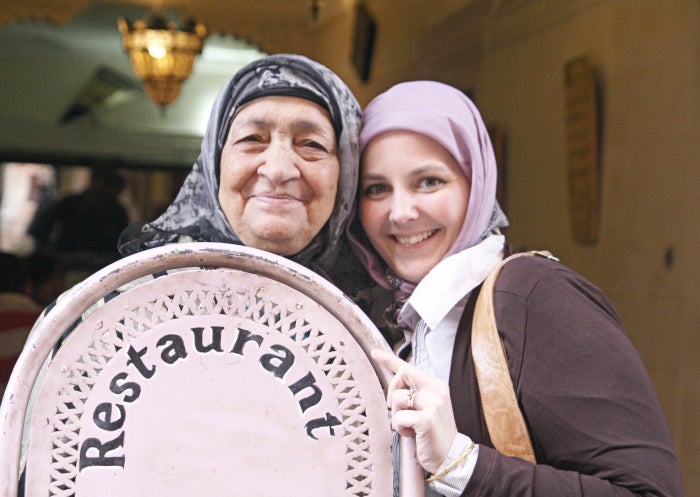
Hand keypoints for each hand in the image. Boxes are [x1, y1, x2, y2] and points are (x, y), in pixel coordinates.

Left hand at [372, 348, 457, 473]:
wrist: (451, 456)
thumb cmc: (435, 433)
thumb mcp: (427, 408)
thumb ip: (415, 395)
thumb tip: (394, 389)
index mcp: (436, 386)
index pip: (409, 368)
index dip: (389, 359)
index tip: (375, 353)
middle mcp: (436, 390)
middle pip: (402, 375)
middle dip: (392, 391)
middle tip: (396, 409)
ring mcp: (433, 404)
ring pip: (397, 399)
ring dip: (397, 416)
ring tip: (410, 426)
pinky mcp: (427, 419)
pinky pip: (399, 418)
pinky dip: (400, 428)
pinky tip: (413, 435)